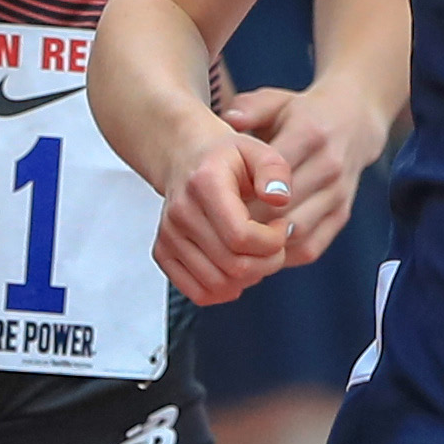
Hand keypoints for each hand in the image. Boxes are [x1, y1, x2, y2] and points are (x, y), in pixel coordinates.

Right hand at [154, 86, 300, 299]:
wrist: (188, 160)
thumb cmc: (228, 158)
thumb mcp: (259, 151)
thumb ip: (275, 170)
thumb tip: (279, 198)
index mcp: (204, 184)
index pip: (241, 236)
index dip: (272, 242)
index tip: (281, 226)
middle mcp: (180, 213)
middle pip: (233, 266)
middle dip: (268, 262)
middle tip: (275, 244)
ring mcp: (168, 236)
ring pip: (218, 284)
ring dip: (249, 277)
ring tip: (258, 254)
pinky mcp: (163, 253)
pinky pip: (199, 293)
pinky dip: (225, 290)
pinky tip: (238, 269)